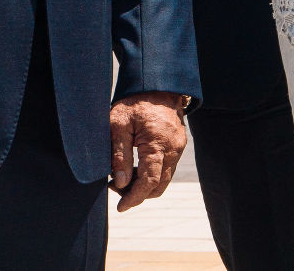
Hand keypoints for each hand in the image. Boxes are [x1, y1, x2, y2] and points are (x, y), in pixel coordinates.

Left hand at [108, 91, 188, 211]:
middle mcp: (174, 148)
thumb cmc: (135, 102)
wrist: (157, 84)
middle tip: (115, 187)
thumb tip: (121, 184)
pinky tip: (135, 167)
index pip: (149, 181)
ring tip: (122, 176)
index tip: (120, 208)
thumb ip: (120, 155)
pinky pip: (166, 168)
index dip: (134, 198)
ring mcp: (179, 147)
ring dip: (144, 185)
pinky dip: (151, 174)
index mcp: (159, 143)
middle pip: (159, 186)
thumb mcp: (118, 125)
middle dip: (138, 194)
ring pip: (163, 179)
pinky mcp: (178, 145)